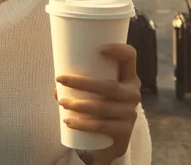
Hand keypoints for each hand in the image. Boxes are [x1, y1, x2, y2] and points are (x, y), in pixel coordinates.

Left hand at [55, 43, 140, 163]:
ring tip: (62, 102)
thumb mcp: (95, 92)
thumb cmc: (100, 106)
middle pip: (111, 86)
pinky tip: (70, 121)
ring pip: (104, 107)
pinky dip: (84, 124)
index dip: (119, 50)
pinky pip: (103, 127)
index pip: (130, 57)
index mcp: (129, 77)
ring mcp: (131, 113)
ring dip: (79, 104)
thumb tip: (56, 89)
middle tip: (61, 80)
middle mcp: (133, 94)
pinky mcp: (124, 131)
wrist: (111, 141)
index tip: (98, 49)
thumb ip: (77, 87)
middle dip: (83, 83)